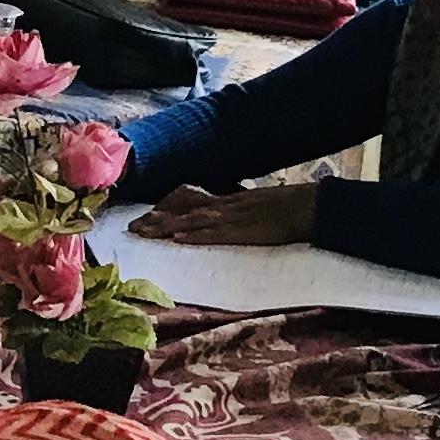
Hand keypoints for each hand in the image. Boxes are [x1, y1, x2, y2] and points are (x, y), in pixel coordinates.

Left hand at [135, 182, 319, 248]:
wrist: (307, 206)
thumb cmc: (288, 209)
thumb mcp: (257, 206)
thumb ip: (240, 213)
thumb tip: (230, 221)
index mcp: (229, 202)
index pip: (191, 203)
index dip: (167, 210)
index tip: (147, 216)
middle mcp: (224, 207)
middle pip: (183, 211)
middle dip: (156, 220)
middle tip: (132, 227)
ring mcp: (231, 218)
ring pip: (190, 221)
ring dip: (165, 227)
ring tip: (143, 232)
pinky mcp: (241, 230)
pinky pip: (212, 233)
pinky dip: (193, 235)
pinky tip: (177, 238)